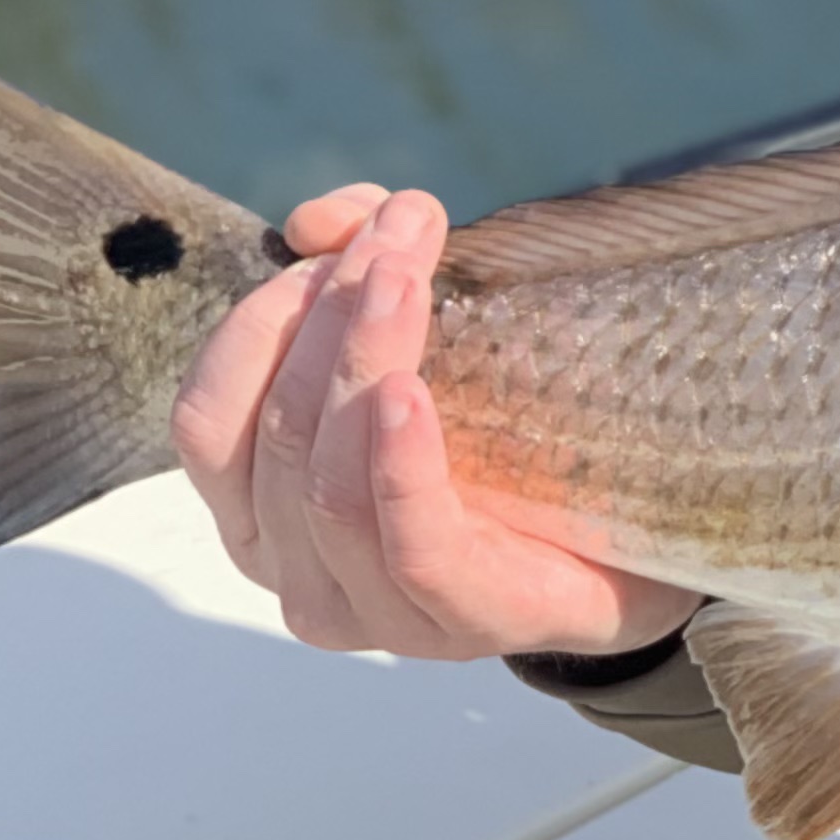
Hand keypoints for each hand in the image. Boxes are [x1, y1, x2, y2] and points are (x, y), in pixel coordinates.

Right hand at [171, 183, 698, 661]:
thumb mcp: (434, 340)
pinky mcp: (461, 620)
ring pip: (330, 484)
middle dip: (332, 316)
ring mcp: (373, 609)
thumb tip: (319, 220)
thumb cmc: (508, 448)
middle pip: (279, 432)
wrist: (630, 544)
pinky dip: (399, 465)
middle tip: (400, 236)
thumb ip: (367, 270)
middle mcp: (297, 566)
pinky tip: (410, 397)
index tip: (338, 240)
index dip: (261, 320)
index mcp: (263, 505)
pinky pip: (407, 543)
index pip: (208, 418)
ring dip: (363, 363)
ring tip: (407, 281)